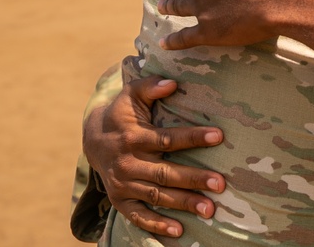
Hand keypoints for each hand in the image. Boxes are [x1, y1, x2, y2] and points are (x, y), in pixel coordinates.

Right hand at [83, 76, 224, 237]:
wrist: (93, 138)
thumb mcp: (132, 94)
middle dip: (194, 179)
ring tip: (210, 209)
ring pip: (157, 196)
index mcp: (134, 137)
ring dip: (183, 203)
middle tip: (220, 184)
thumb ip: (150, 86)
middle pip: (165, 173)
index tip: (219, 136)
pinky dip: (157, 225)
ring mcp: (123, 185)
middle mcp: (128, 163)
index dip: (193, 137)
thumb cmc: (122, 113)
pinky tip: (179, 230)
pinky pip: (139, 216)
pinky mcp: (121, 200)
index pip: (168, 139)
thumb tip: (172, 82)